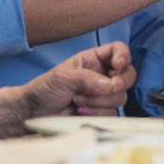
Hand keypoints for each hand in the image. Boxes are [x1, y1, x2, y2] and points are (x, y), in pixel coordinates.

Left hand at [0, 42, 136, 134]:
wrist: (35, 113)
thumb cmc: (45, 89)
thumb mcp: (63, 77)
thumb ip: (86, 78)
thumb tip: (109, 84)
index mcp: (94, 59)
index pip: (119, 51)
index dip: (123, 56)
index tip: (117, 65)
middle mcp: (102, 75)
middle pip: (128, 75)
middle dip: (118, 82)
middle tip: (108, 87)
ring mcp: (102, 94)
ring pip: (120, 97)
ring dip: (99, 101)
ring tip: (78, 100)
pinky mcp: (100, 112)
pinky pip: (112, 113)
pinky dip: (96, 113)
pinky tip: (80, 111)